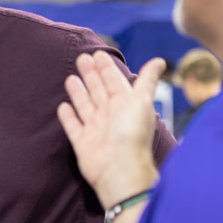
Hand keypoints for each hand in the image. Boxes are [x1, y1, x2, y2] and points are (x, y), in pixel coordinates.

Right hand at [57, 53, 165, 208]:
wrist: (119, 169)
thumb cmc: (132, 134)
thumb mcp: (141, 102)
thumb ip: (147, 80)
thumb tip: (159, 61)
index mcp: (124, 104)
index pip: (113, 81)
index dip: (106, 68)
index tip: (97, 54)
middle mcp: (110, 115)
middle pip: (98, 90)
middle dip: (90, 75)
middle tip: (81, 59)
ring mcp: (95, 128)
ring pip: (84, 105)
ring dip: (78, 92)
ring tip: (70, 78)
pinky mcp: (82, 141)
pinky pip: (73, 125)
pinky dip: (68, 116)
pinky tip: (62, 106)